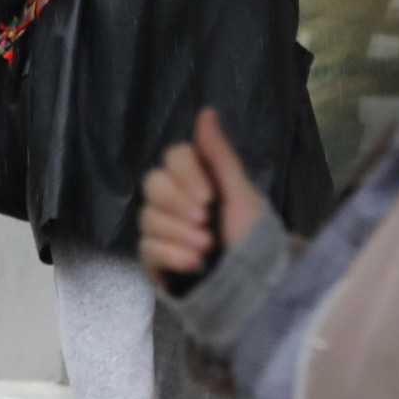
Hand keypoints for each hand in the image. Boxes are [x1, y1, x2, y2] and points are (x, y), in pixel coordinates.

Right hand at [138, 106, 258, 283]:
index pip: (173, 157)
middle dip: (179, 203)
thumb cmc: (251, 237)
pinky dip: (172, 254)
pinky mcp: (153, 258)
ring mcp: (161, 229)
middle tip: (205, 220)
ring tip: (207, 248)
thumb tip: (206, 111)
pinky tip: (194, 263)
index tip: (209, 195)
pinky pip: (146, 247)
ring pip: (148, 217)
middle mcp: (174, 200)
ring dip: (180, 233)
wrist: (251, 287)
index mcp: (197, 180)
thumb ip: (219, 155)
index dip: (186, 174)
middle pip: (153, 183)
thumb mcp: (241, 194)